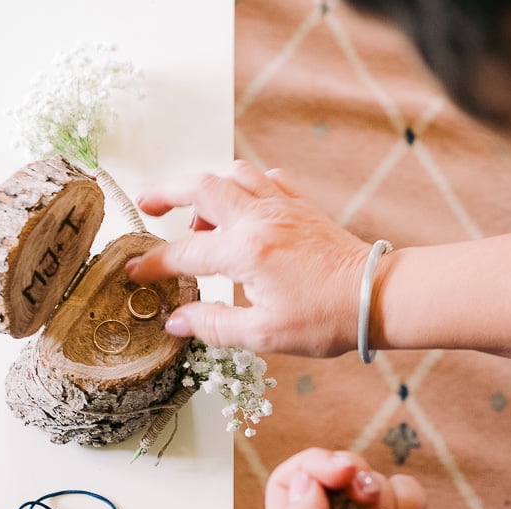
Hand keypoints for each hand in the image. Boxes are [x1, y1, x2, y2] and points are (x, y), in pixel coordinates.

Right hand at [126, 160, 372, 355]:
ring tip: (197, 212)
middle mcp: (261, 219)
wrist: (375, 297)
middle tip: (147, 206)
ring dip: (206, 184)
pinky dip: (245, 184)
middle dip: (165, 192)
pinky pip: (266, 179)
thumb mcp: (265, 335)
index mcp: (247, 252)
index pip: (184, 252)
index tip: (135, 272)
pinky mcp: (301, 206)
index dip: (153, 264)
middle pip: (199, 186)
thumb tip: (176, 321)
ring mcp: (283, 206)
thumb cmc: (326, 319)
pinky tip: (243, 206)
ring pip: (233, 173)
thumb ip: (214, 326)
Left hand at [265, 448, 509, 508]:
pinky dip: (410, 506)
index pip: (287, 481)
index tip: (341, 472)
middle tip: (366, 494)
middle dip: (355, 476)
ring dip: (386, 500)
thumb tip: (302, 479)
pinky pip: (405, 488)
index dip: (312, 465)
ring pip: (371, 478)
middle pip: (331, 471)